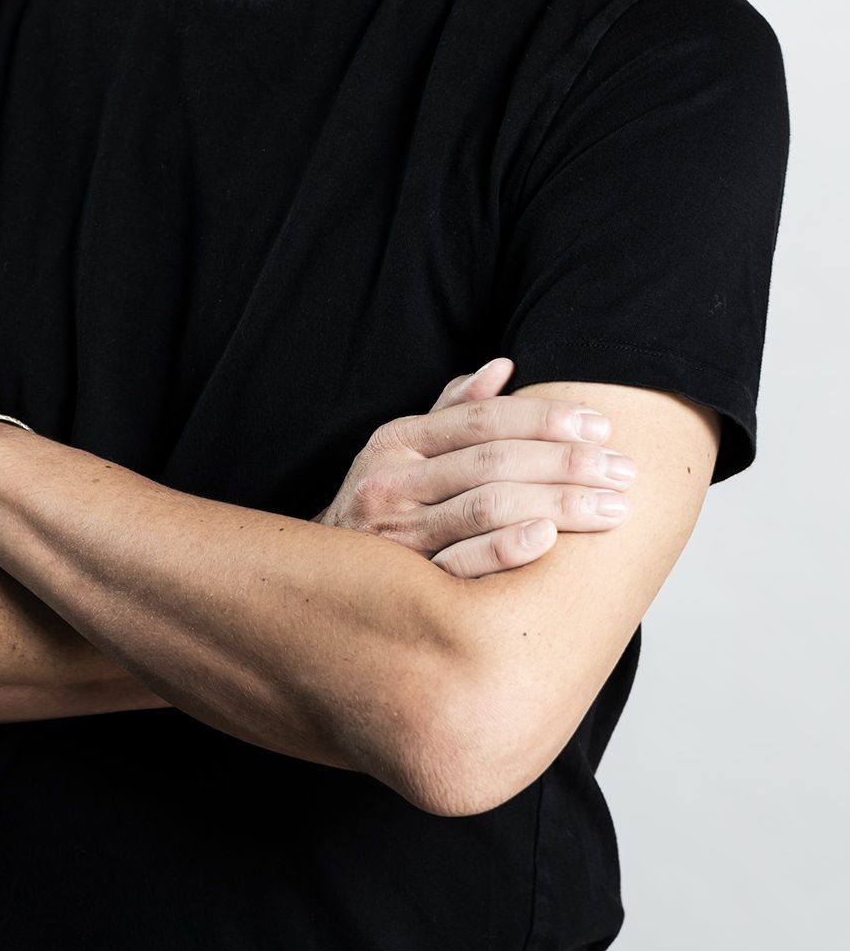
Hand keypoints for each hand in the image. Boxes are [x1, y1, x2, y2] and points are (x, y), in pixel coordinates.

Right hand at [311, 357, 636, 577]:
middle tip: (624, 470)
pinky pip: (463, 562)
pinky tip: (549, 537)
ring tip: (613, 508)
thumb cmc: (381, 505)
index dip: (544, 418)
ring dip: (558, 504)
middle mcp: (394, 482)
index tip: (600, 425)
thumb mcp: (402, 450)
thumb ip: (451, 410)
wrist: (326, 581)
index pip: (483, 419)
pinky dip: (506, 546)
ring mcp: (399, 534)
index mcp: (398, 442)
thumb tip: (502, 367)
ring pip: (488, 506)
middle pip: (494, 460)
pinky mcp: (409, 583)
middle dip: (567, 463)